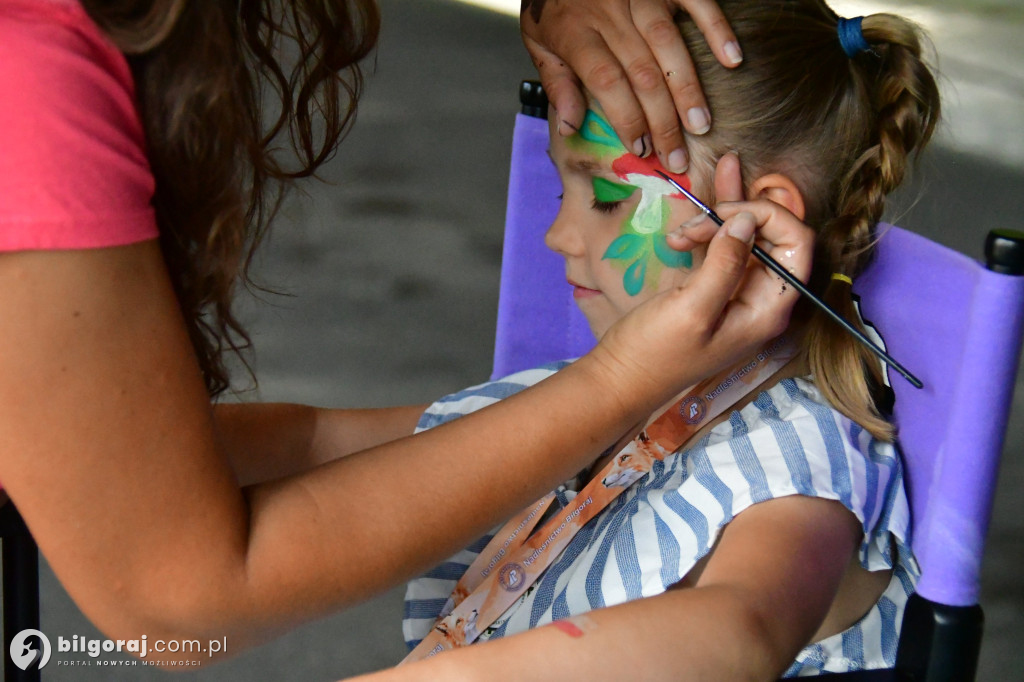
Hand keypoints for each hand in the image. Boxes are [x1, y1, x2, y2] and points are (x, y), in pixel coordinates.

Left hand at [521, 0, 741, 173]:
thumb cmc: (552, 5)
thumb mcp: (538, 41)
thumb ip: (556, 83)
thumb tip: (570, 129)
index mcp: (575, 33)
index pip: (606, 82)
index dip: (627, 118)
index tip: (641, 150)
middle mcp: (609, 13)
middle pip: (641, 72)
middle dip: (662, 120)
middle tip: (677, 156)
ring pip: (668, 44)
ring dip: (688, 88)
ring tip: (701, 125)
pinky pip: (695, 2)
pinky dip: (716, 28)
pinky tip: (732, 59)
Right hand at [590, 157, 813, 406]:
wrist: (621, 378)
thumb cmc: (657, 352)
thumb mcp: (692, 308)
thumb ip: (725, 263)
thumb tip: (747, 220)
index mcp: (768, 307)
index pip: (796, 245)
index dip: (769, 218)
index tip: (724, 216)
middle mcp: (760, 298)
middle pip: (773, 237)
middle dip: (738, 217)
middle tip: (696, 224)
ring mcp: (737, 292)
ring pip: (746, 238)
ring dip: (717, 221)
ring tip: (682, 229)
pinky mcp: (713, 288)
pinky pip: (723, 248)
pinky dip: (709, 230)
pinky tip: (691, 218)